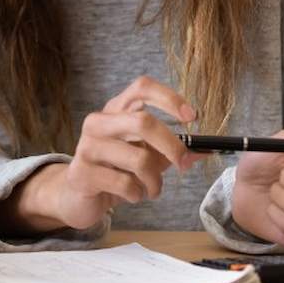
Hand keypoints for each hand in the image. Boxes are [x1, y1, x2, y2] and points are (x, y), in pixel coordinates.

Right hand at [0, 76, 203, 234]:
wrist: (77, 195)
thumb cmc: (116, 170)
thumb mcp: (146, 156)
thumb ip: (171, 150)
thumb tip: (206, 150)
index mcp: (115, 110)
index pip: (142, 87)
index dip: (169, 98)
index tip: (192, 118)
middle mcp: (98, 122)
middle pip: (142, 121)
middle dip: (171, 145)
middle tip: (183, 164)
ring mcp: (87, 146)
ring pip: (138, 159)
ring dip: (155, 181)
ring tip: (152, 189)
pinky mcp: (82, 172)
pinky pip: (125, 184)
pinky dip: (137, 194)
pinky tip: (132, 195)